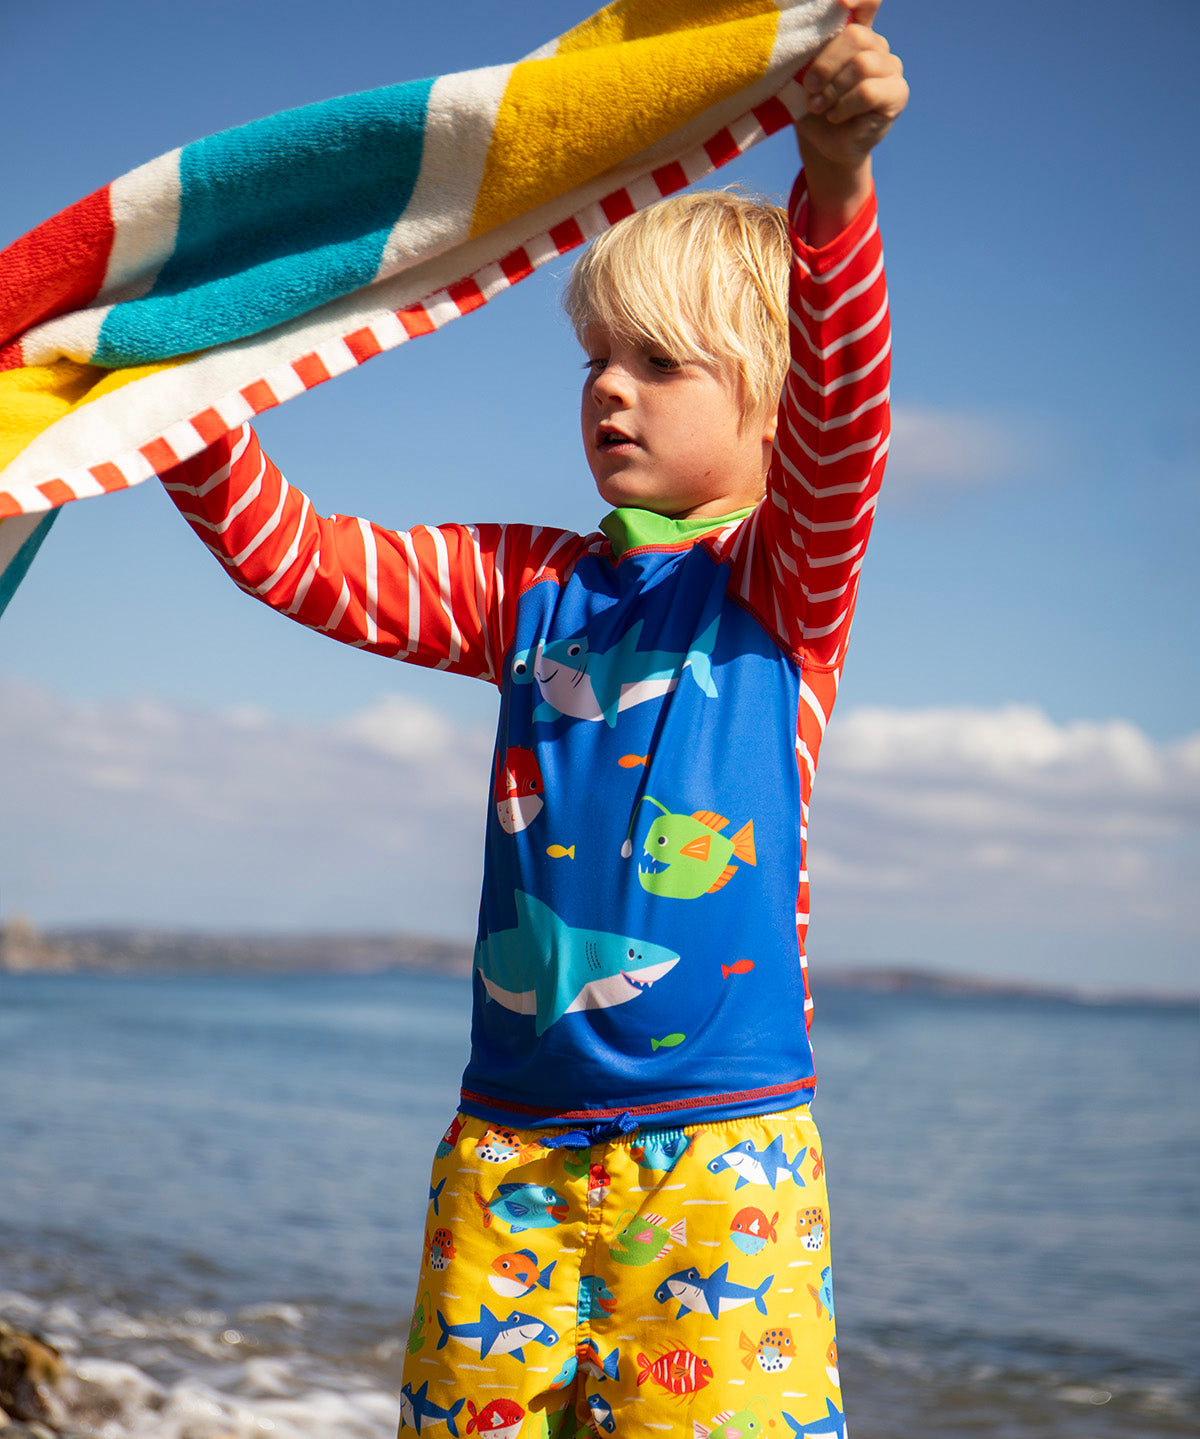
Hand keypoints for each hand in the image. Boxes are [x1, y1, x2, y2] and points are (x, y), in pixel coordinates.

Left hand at [794, 1, 907, 174]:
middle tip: (810, 90)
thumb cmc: (813, 110)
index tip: (841, 1)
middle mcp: (876, 46)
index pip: (868, 2)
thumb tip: (799, 44)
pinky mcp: (897, 93)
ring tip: (819, 107)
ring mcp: (891, 68)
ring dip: (833, 90)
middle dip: (826, 65)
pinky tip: (835, 115)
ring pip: (862, 65)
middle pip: (855, 36)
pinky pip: (869, 91)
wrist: (825, 147)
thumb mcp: (803, 80)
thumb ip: (807, 58)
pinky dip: (845, 105)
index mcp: (854, 35)